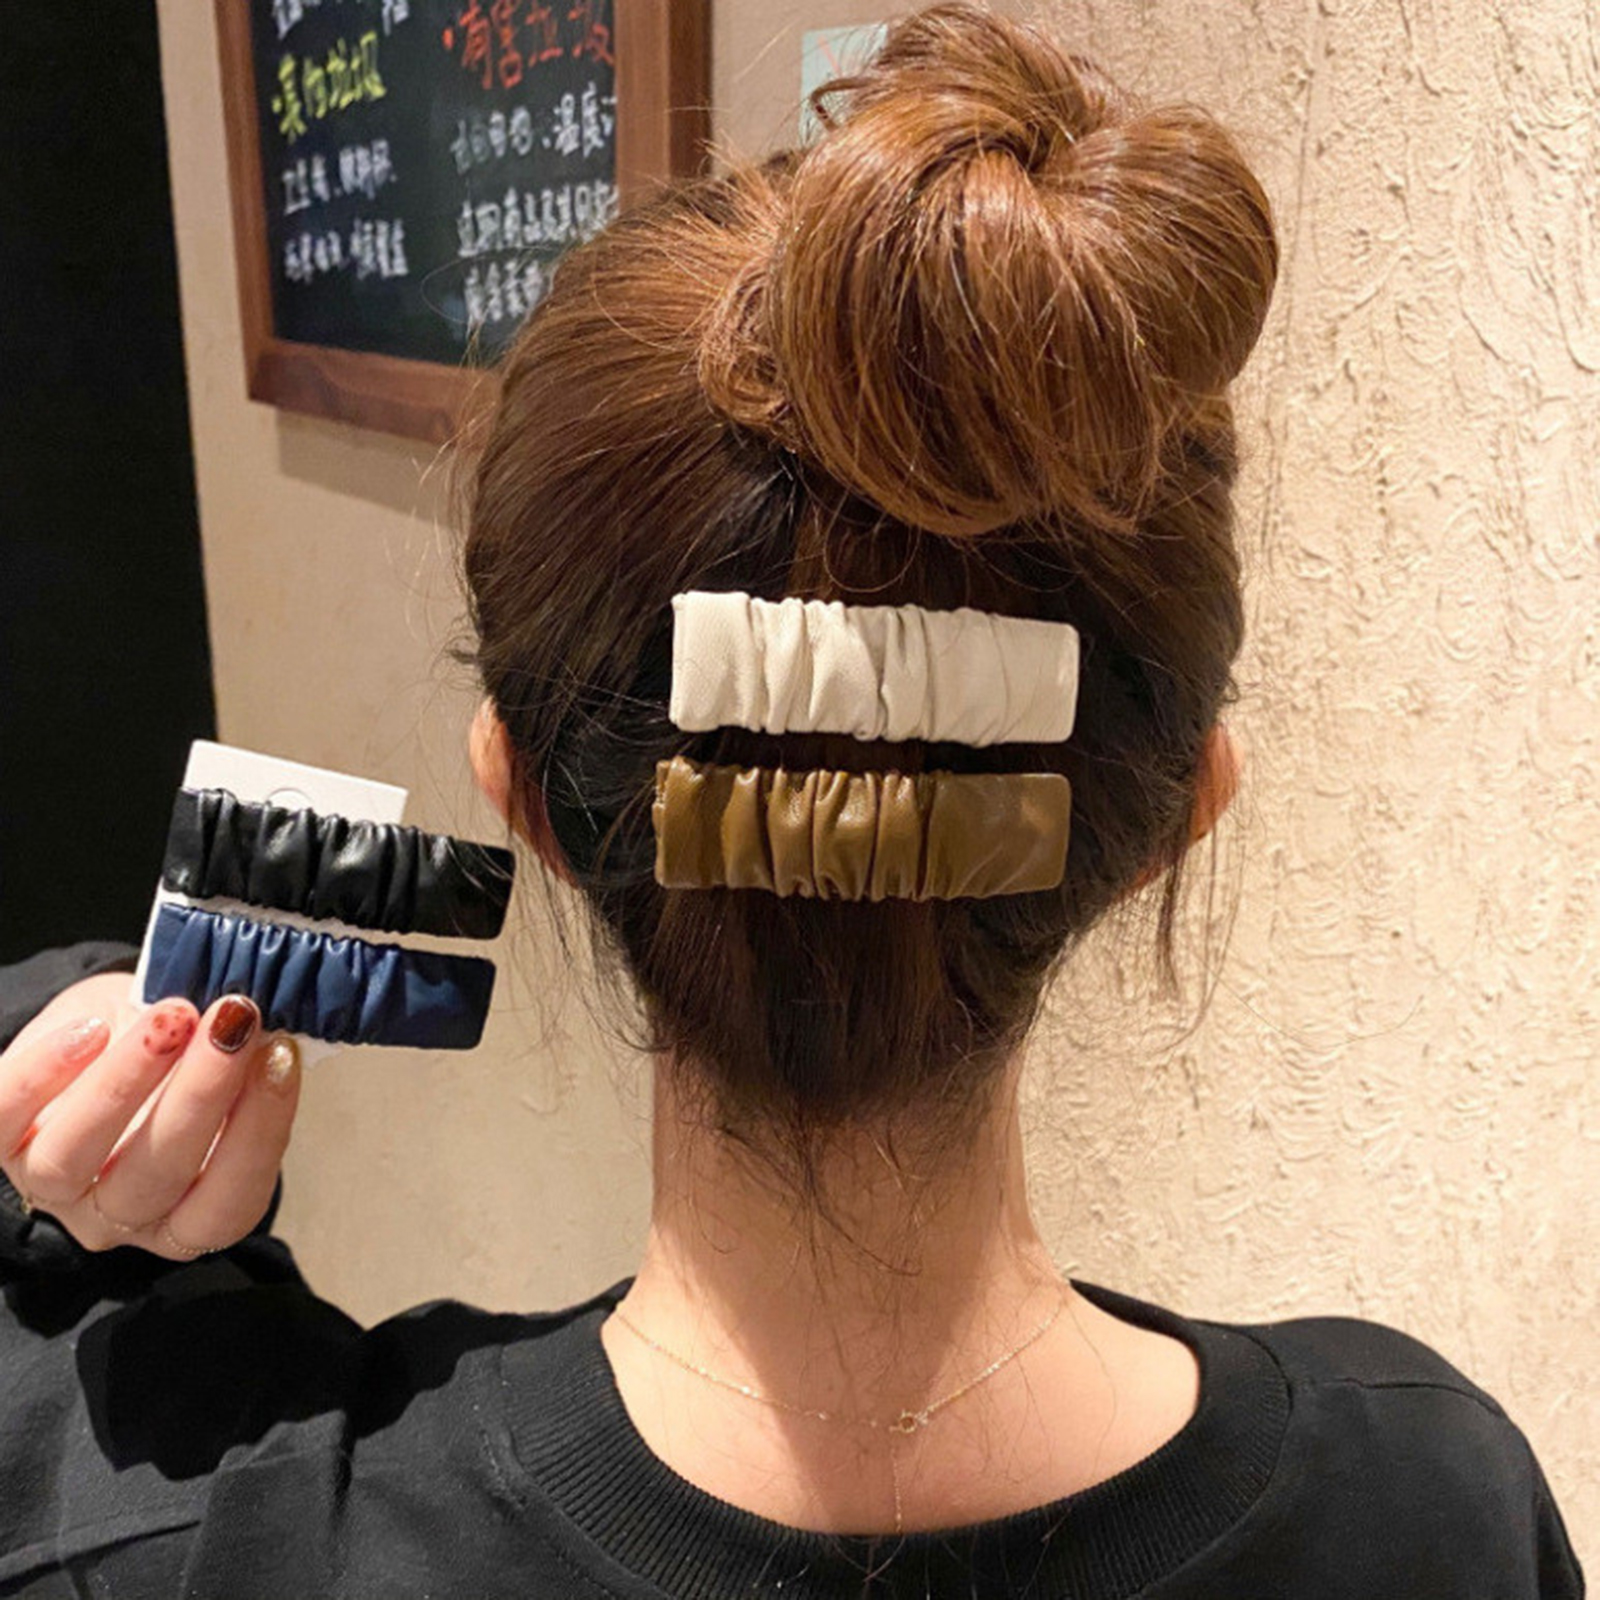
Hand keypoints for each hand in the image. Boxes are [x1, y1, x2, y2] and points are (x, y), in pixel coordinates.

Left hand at [0, 973, 301, 1258]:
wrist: (105, 1035)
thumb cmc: (180, 1055)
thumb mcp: (220, 1062)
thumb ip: (246, 1060)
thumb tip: (271, 1032)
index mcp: (186, 1211)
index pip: (227, 1203)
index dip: (259, 1133)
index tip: (282, 1054)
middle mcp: (119, 1214)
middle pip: (154, 1178)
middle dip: (200, 1095)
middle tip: (234, 1023)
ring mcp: (53, 1187)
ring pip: (72, 1159)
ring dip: (128, 1082)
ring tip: (173, 1015)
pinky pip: (3, 1117)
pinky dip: (43, 1074)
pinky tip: (90, 1029)